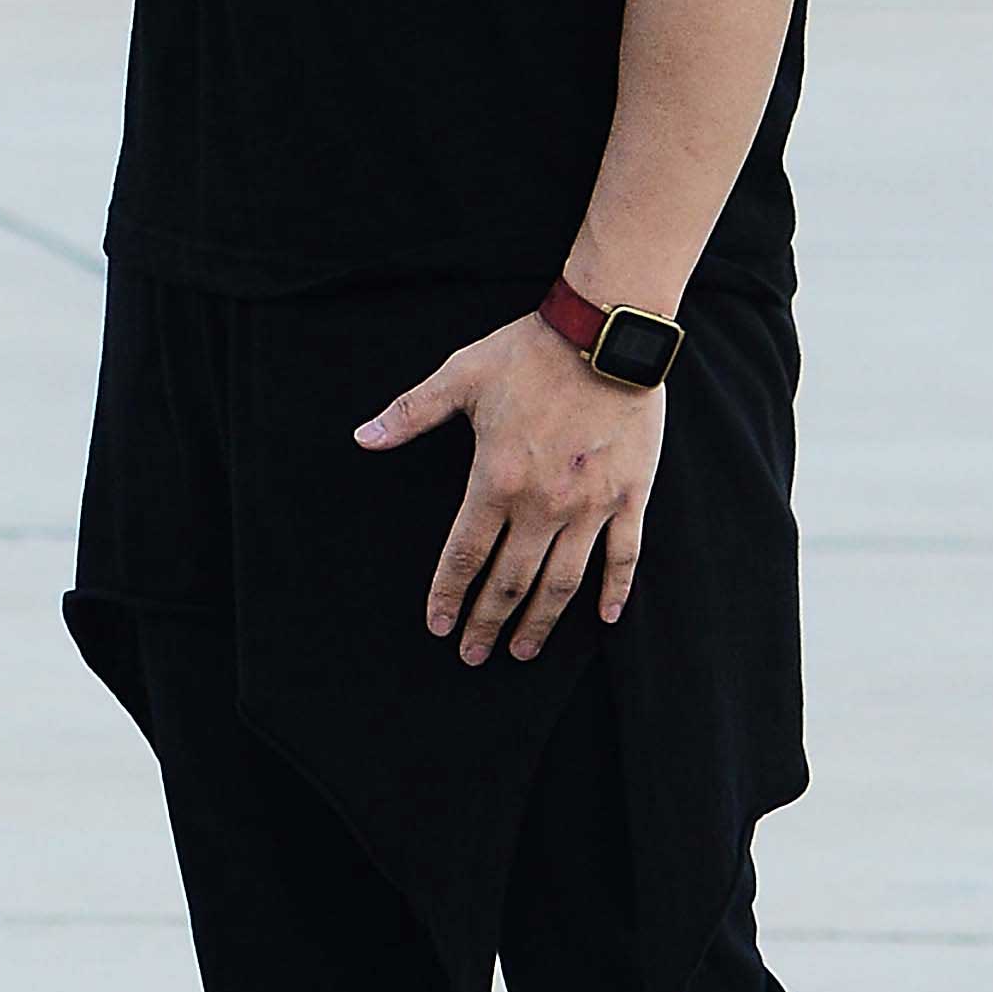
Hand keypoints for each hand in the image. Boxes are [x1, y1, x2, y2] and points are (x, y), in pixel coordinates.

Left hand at [354, 315, 667, 667]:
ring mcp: (591, 505)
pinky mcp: (630, 497)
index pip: (464, 555)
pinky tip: (604, 618)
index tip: (438, 626)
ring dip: (541, 621)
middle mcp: (543, 504)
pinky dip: (615, 590)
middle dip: (488, 622)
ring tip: (524, 651)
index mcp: (496, 480)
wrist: (606, 337)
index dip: (449, 595)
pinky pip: (624, 556)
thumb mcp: (459, 378)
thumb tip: (362, 437)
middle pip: (511, 580)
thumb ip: (410, 414)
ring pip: (563, 581)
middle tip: (473, 655)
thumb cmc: (527, 355)